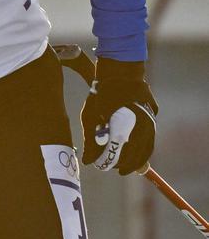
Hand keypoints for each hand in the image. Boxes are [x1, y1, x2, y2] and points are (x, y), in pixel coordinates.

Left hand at [81, 58, 157, 174]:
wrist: (119, 68)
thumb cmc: (103, 92)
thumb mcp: (91, 116)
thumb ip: (90, 140)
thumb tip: (87, 162)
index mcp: (134, 126)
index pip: (132, 154)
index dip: (124, 165)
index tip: (115, 169)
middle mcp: (147, 124)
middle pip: (142, 151)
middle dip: (130, 161)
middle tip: (119, 166)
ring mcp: (151, 117)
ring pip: (147, 143)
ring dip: (137, 153)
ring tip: (125, 158)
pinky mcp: (151, 112)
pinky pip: (149, 133)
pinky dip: (141, 142)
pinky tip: (131, 144)